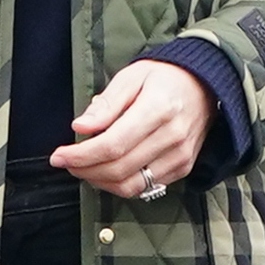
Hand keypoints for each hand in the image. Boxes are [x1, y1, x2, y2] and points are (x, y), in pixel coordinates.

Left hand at [51, 61, 212, 198]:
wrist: (206, 85)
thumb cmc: (164, 77)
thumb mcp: (132, 77)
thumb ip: (106, 104)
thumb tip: (80, 127)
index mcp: (158, 109)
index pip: (113, 145)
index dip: (81, 155)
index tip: (59, 156)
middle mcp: (172, 137)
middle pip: (118, 169)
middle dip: (85, 170)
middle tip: (67, 162)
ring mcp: (180, 156)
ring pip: (130, 185)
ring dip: (99, 182)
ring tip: (84, 168)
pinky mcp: (182, 168)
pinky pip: (145, 188)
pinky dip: (120, 184)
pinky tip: (107, 171)